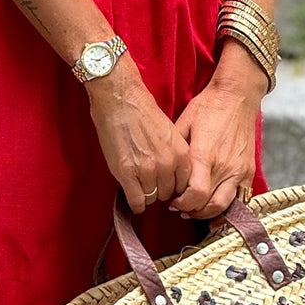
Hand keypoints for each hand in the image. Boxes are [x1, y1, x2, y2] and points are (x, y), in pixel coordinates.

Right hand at [86, 57, 190, 213]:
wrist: (121, 100)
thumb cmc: (143, 112)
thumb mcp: (170, 133)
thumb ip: (174, 155)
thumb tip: (171, 175)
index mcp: (181, 154)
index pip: (184, 185)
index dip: (173, 186)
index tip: (165, 184)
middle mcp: (167, 165)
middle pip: (168, 193)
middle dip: (159, 190)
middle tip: (148, 182)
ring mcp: (147, 171)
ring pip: (151, 198)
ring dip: (144, 194)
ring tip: (137, 183)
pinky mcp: (127, 174)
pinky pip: (136, 201)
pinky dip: (134, 203)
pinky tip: (131, 195)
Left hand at [166, 64, 266, 219]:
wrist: (236, 95)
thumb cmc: (208, 106)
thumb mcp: (184, 124)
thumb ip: (176, 151)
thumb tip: (164, 173)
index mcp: (204, 155)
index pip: (195, 194)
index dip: (182, 204)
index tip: (172, 201)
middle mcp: (224, 166)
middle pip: (209, 205)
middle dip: (191, 211)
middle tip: (180, 207)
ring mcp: (239, 170)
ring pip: (225, 206)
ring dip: (208, 212)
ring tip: (195, 208)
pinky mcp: (248, 170)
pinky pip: (240, 198)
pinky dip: (227, 206)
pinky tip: (214, 204)